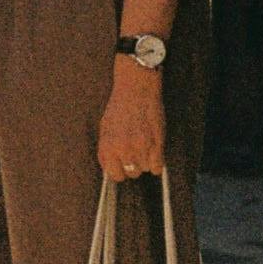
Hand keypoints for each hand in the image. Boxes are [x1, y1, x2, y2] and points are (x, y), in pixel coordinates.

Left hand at [98, 59, 166, 182]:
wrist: (136, 89)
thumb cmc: (120, 106)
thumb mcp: (105, 129)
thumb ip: (106, 150)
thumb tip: (110, 167)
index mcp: (108, 147)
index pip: (114, 175)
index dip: (120, 170)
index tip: (124, 165)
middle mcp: (123, 150)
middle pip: (131, 173)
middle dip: (134, 164)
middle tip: (136, 150)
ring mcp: (140, 148)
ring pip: (145, 169)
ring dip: (146, 160)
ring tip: (145, 144)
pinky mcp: (156, 144)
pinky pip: (157, 167)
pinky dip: (157, 161)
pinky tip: (154, 149)